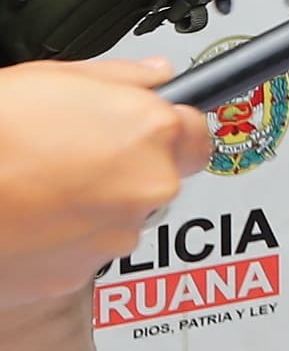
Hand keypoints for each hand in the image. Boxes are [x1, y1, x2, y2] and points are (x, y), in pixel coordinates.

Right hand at [0, 57, 207, 305]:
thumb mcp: (54, 76)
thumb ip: (120, 77)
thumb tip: (154, 75)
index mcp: (151, 133)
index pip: (200, 133)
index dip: (173, 129)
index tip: (154, 128)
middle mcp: (146, 188)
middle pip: (159, 177)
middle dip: (127, 167)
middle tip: (74, 154)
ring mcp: (113, 237)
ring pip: (119, 217)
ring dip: (92, 205)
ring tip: (37, 185)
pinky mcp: (77, 275)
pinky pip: (82, 251)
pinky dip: (63, 239)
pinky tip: (27, 216)